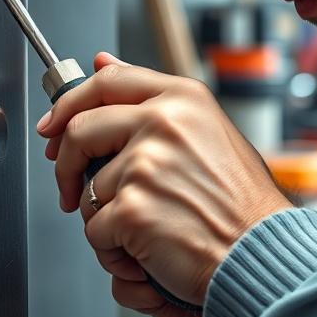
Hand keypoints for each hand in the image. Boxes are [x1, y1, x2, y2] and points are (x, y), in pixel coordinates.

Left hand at [36, 52, 292, 316]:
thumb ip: (153, 98)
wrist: (263, 254)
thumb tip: (100, 61)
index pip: (107, 82)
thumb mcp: (206, 130)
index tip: (53, 126)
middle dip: (65, 165)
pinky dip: (114, 251)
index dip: (70, 104)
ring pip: (87, 189)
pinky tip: (146, 254)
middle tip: (70, 189)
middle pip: (80, 129)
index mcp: (182, 98)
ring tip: (144, 232)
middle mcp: (162, 122)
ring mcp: (145, 164)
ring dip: (104, 219)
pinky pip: (96, 230)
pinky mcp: (132, 208)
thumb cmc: (241, 202)